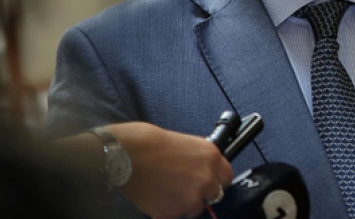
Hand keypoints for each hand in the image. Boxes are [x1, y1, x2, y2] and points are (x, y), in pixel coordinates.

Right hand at [107, 122, 232, 218]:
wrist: (128, 155)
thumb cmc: (151, 143)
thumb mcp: (186, 143)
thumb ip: (199, 159)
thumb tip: (201, 168)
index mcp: (212, 157)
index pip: (226, 177)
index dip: (216, 180)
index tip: (208, 181)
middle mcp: (206, 179)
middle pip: (214, 195)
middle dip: (201, 192)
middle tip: (183, 187)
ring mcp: (191, 198)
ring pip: (195, 208)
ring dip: (185, 203)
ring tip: (167, 191)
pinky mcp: (173, 212)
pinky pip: (176, 215)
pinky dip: (168, 210)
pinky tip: (157, 197)